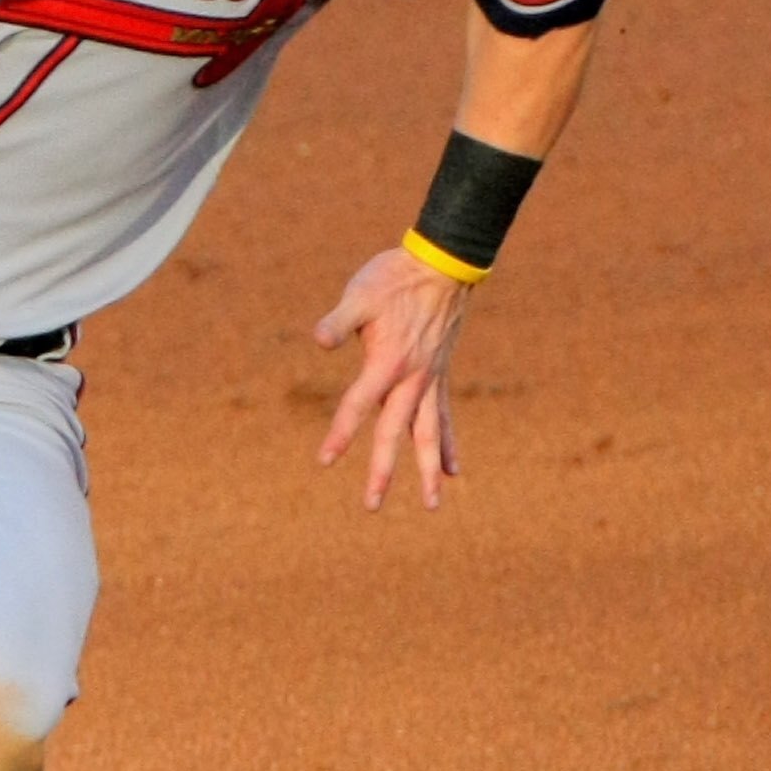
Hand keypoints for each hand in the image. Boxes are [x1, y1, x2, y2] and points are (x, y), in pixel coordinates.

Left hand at [313, 245, 472, 510]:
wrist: (442, 264)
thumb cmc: (395, 278)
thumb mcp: (360, 295)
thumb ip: (339, 321)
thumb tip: (319, 340)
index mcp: (387, 363)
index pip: (358, 407)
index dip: (339, 434)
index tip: (324, 461)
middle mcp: (412, 379)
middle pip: (394, 433)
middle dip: (382, 470)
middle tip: (370, 506)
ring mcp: (430, 380)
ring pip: (428, 435)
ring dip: (427, 470)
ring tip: (431, 505)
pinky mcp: (440, 375)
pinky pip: (444, 417)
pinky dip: (447, 443)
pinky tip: (452, 469)